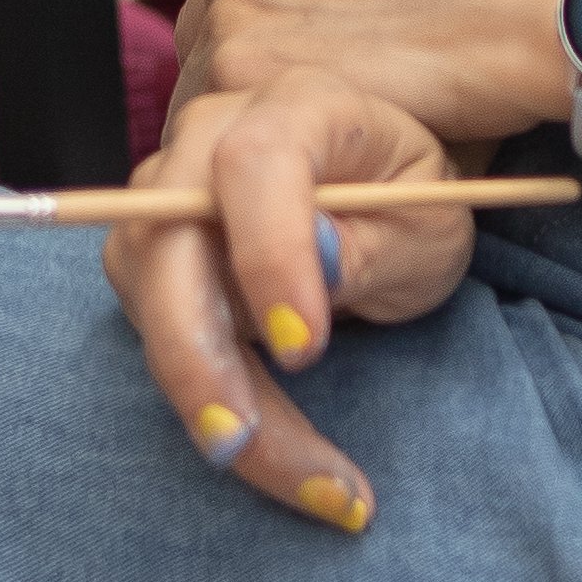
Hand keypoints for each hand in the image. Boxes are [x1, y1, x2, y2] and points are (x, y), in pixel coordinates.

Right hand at [107, 67, 485, 533]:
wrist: (377, 203)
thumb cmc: (409, 204)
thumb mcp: (429, 227)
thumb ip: (375, 243)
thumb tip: (317, 264)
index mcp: (300, 104)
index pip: (257, 163)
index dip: (270, 254)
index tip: (305, 350)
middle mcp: (212, 137)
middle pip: (166, 238)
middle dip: (196, 353)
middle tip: (242, 445)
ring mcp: (168, 195)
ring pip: (152, 300)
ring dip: (212, 397)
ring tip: (308, 478)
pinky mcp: (153, 256)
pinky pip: (157, 333)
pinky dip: (212, 403)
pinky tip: (277, 456)